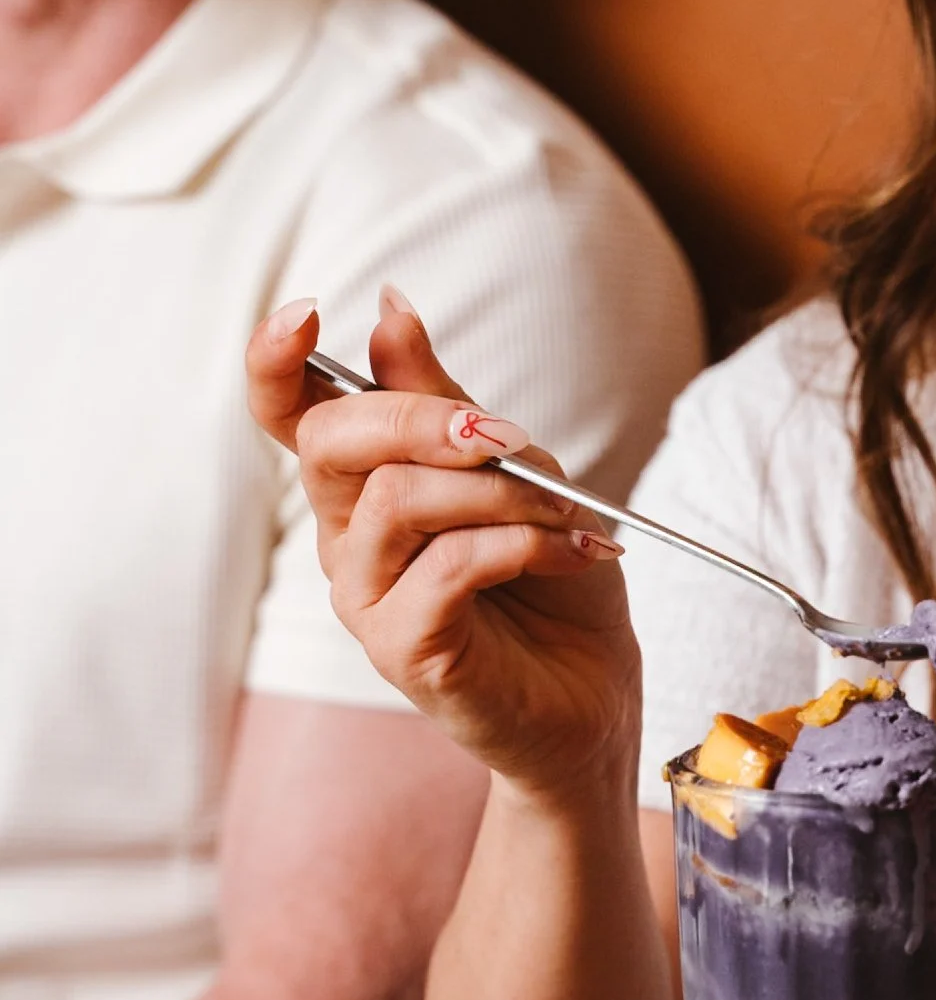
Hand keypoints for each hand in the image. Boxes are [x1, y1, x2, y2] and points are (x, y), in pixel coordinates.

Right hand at [246, 294, 640, 800]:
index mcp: (366, 486)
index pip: (290, 415)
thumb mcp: (515, 471)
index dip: (276, 361)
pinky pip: (447, 566)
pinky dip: (519, 544)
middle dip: (423, 418)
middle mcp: (348, 539)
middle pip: (333, 442)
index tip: (305, 313)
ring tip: (564, 514)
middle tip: (507, 435)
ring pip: (398, 499)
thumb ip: (446, 403)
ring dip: (497, 491)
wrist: (595, 690)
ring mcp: (366, 597)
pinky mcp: (399, 648)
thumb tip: (389, 310)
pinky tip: (568, 553)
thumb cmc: (554, 580)